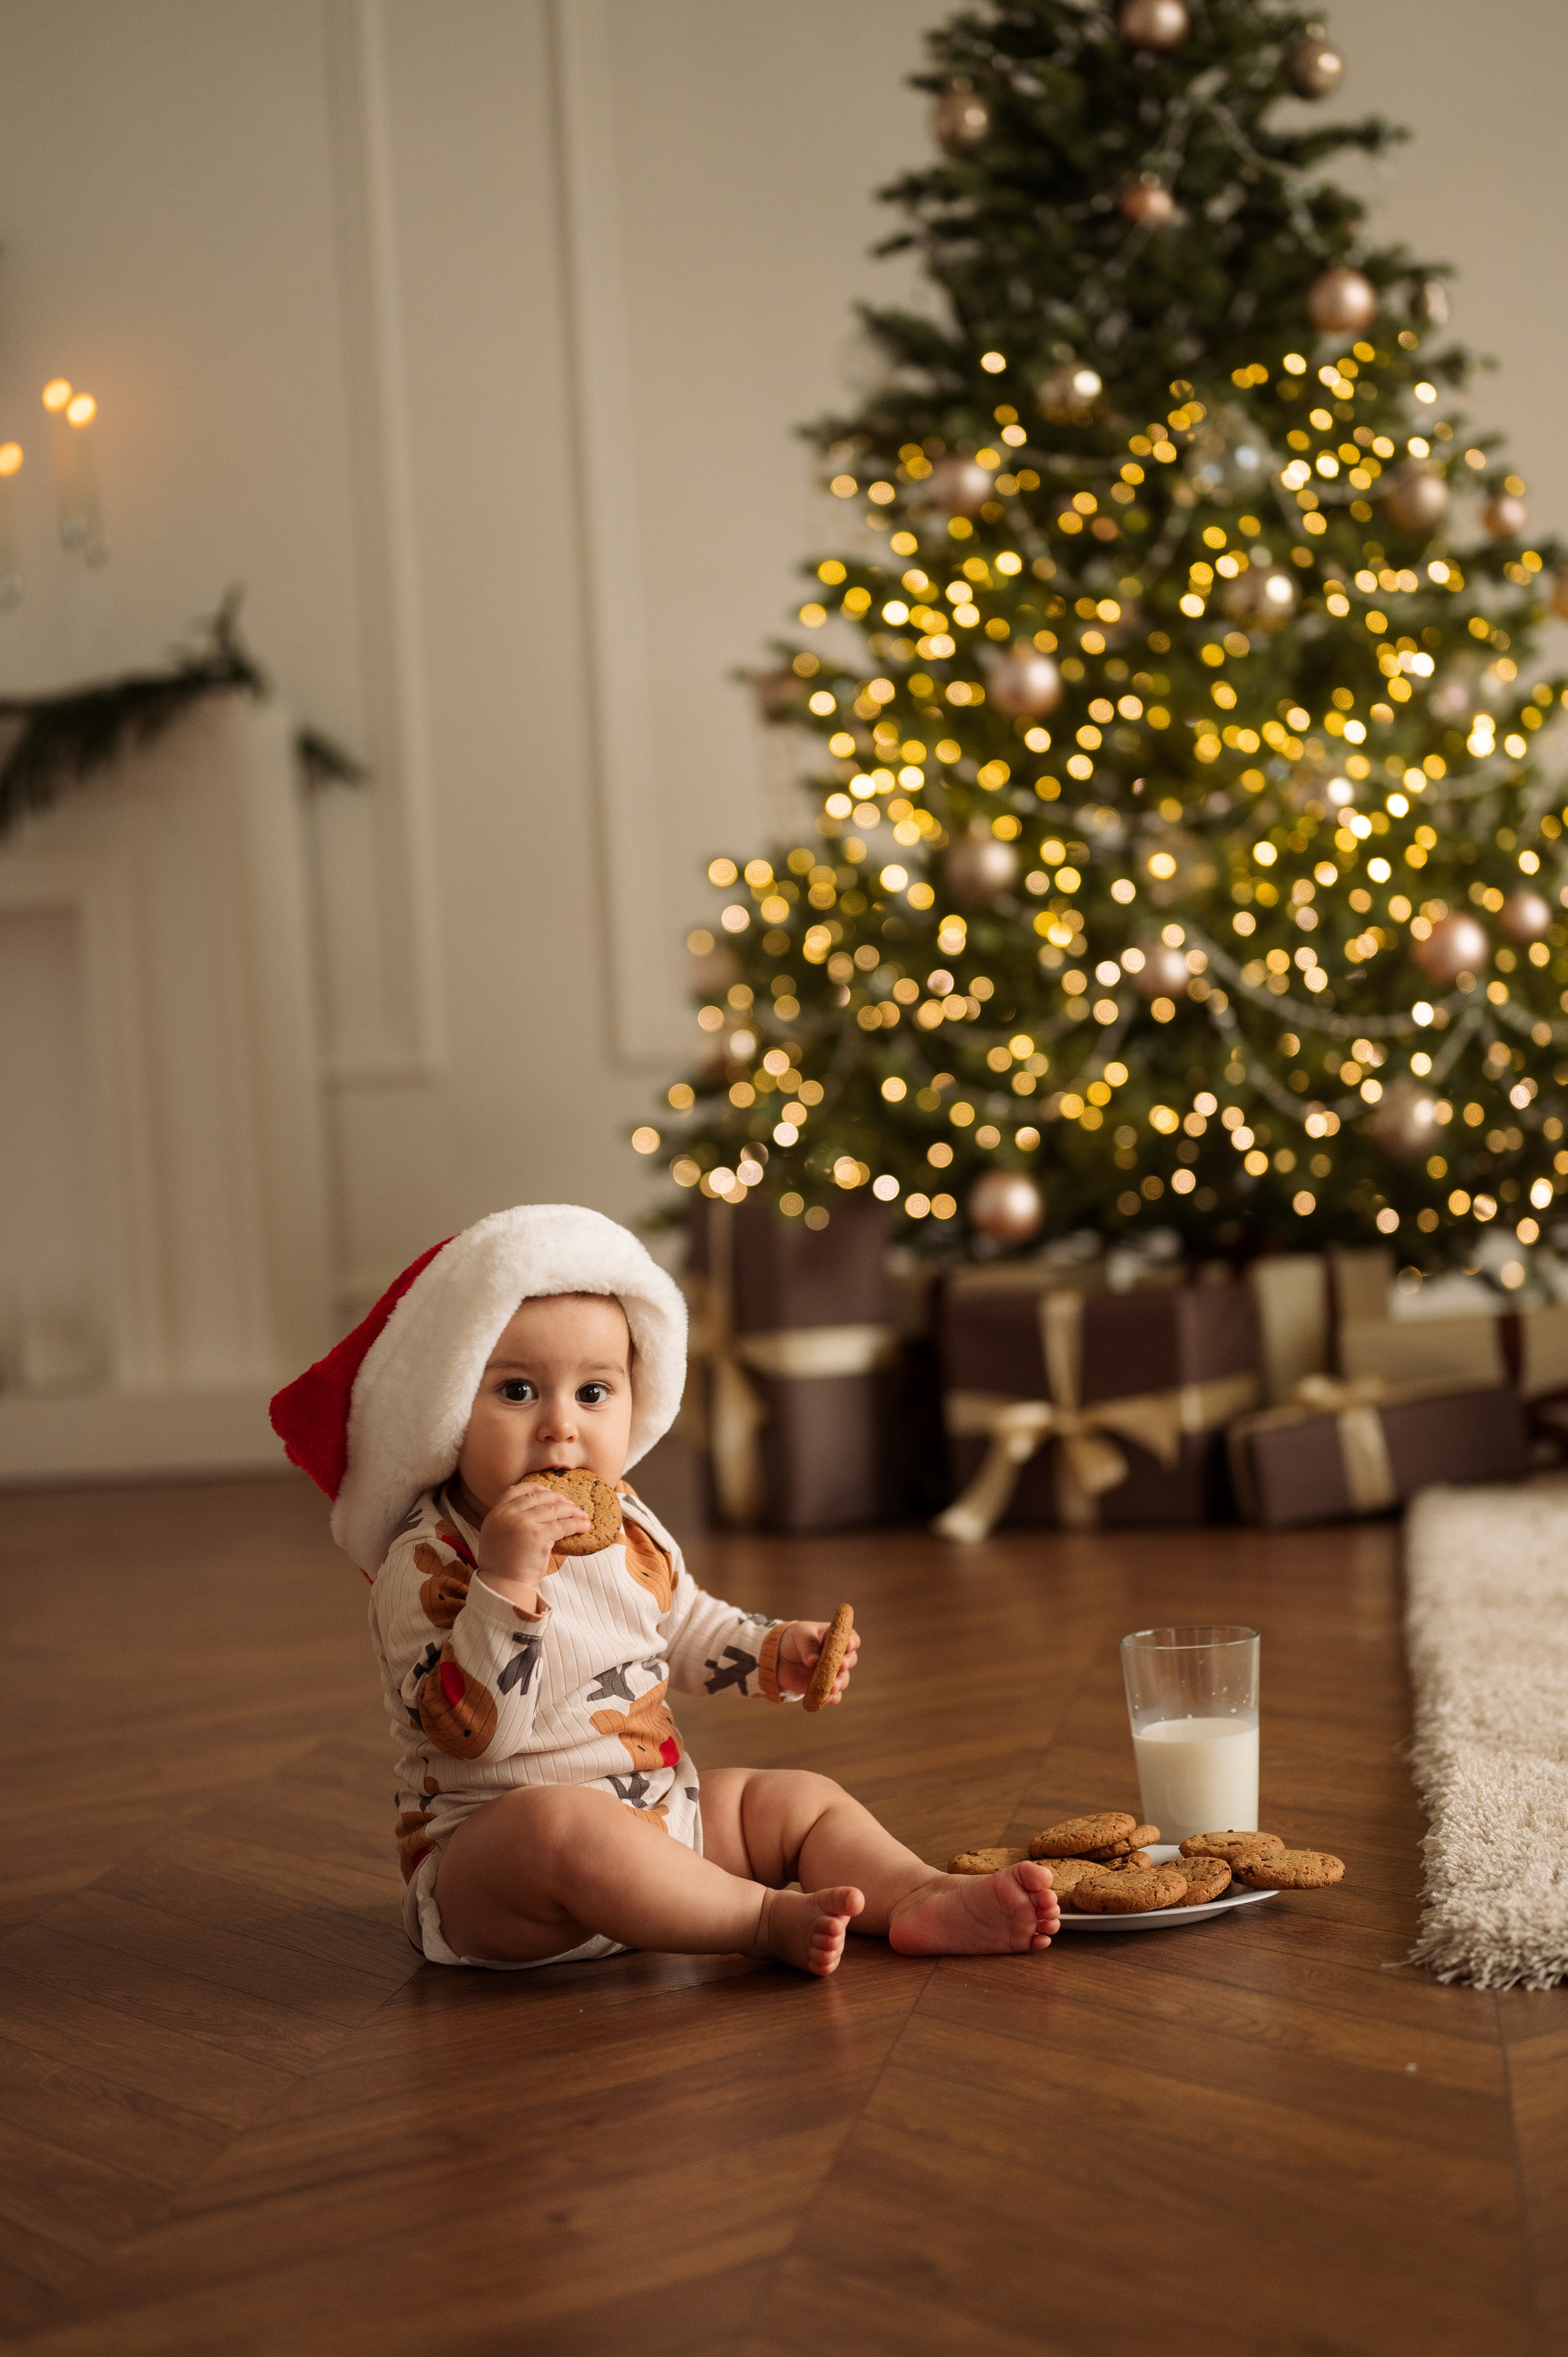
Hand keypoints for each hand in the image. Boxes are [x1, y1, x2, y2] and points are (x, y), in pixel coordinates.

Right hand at [472, 1478, 590, 1610]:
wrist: (502, 1586)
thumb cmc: (503, 1567)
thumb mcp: (497, 1537)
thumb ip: (509, 1522)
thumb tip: (534, 1513)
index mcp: (496, 1514)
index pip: (516, 1490)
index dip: (535, 1488)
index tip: (548, 1491)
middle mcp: (507, 1515)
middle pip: (538, 1497)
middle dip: (558, 1498)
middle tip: (571, 1505)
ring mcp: (522, 1524)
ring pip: (553, 1509)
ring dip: (572, 1511)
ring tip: (583, 1516)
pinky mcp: (538, 1536)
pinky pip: (562, 1525)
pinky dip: (576, 1524)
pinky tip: (584, 1527)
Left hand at [776, 1619, 859, 1705]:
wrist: (778, 1658)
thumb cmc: (793, 1640)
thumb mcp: (800, 1635)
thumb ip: (808, 1645)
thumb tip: (814, 1661)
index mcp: (834, 1637)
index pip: (850, 1637)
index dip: (852, 1641)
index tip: (849, 1646)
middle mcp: (837, 1656)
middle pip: (850, 1659)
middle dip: (847, 1663)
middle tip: (841, 1665)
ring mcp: (831, 1673)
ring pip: (843, 1679)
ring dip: (840, 1683)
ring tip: (833, 1686)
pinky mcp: (824, 1687)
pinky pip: (833, 1695)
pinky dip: (832, 1698)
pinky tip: (827, 1699)